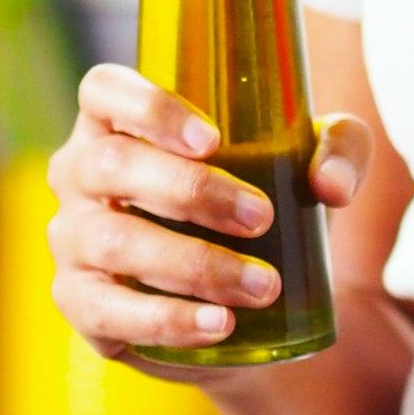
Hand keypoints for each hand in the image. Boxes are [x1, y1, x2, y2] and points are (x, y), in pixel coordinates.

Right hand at [46, 64, 369, 372]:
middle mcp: (81, 174)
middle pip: (111, 164)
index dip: (148, 107)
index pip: (104, 91)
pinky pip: (108, 310)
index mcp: (118, 124)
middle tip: (262, 218)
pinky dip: (167, 319)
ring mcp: (73, 240)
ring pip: (113, 241)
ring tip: (263, 285)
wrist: (249, 312)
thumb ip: (340, 150)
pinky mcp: (82, 304)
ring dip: (194, 263)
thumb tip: (331, 185)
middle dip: (191, 191)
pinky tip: (218, 324)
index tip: (213, 140)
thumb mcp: (311, 170)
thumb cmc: (265, 215)